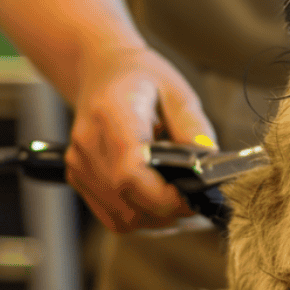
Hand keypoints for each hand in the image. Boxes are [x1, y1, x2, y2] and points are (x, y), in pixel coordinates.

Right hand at [66, 45, 216, 232]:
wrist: (102, 71)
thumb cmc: (141, 77)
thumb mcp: (177, 91)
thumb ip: (193, 126)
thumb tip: (209, 162)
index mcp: (112, 114)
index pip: (129, 172)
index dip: (164, 196)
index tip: (193, 198)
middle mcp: (89, 144)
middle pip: (128, 201)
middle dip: (168, 211)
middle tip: (195, 201)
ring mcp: (80, 164)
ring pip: (123, 218)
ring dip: (157, 218)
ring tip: (178, 199)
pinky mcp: (79, 179)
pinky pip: (114, 217)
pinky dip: (141, 217)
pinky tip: (158, 200)